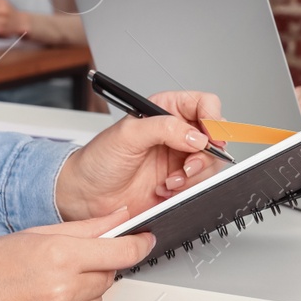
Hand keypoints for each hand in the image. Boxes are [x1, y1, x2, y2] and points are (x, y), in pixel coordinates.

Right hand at [0, 206, 150, 300]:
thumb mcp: (42, 232)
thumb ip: (86, 226)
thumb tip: (118, 216)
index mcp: (61, 255)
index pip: (119, 252)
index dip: (139, 244)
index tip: (146, 239)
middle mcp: (63, 287)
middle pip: (110, 273)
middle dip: (104, 262)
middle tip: (83, 254)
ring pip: (100, 295)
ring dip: (93, 283)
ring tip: (65, 274)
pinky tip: (62, 292)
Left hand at [54, 90, 228, 221]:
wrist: (85, 196)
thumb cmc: (98, 160)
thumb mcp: (128, 134)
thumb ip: (164, 128)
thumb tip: (196, 136)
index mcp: (166, 111)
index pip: (204, 105)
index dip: (213, 118)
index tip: (210, 135)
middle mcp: (176, 133)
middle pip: (214, 136)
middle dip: (205, 153)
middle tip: (188, 164)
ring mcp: (178, 159)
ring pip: (210, 163)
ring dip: (194, 175)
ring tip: (170, 181)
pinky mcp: (178, 184)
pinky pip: (199, 185)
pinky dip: (186, 190)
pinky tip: (165, 190)